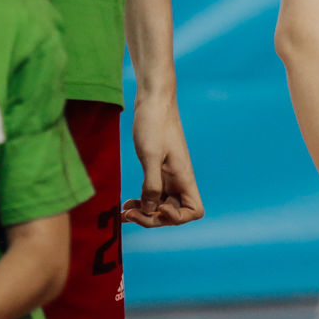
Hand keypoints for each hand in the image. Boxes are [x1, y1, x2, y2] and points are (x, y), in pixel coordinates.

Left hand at [122, 96, 202, 226]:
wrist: (152, 100)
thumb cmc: (154, 124)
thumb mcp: (151, 155)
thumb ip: (152, 185)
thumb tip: (151, 209)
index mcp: (184, 177)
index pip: (194, 210)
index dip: (177, 218)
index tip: (158, 209)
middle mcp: (179, 179)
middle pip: (174, 213)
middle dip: (152, 218)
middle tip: (130, 214)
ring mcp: (168, 175)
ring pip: (161, 205)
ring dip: (145, 212)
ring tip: (124, 213)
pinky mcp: (157, 169)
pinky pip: (153, 194)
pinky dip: (141, 201)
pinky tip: (127, 202)